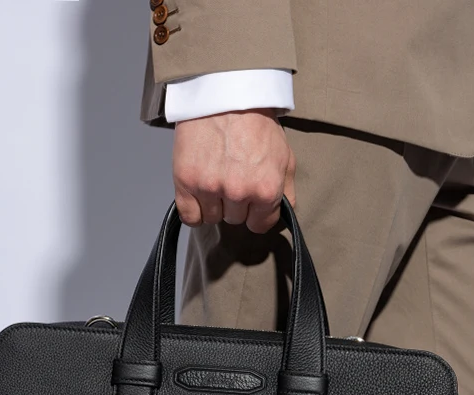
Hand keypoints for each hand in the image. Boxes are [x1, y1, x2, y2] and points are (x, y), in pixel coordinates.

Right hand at [172, 108, 295, 233]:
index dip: (255, 213)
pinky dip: (194, 210)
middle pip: (235, 219)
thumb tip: (283, 212)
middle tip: (231, 175)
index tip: (250, 199)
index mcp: (265, 189)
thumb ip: (286, 189)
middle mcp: (238, 192)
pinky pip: (190, 216)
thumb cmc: (255, 120)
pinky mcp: (186, 181)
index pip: (259, 225)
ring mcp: (210, 187)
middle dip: (235, 203)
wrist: (224, 91)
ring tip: (215, 176)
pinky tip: (199, 194)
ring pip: (213, 218)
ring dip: (214, 204)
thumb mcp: (284, 154)